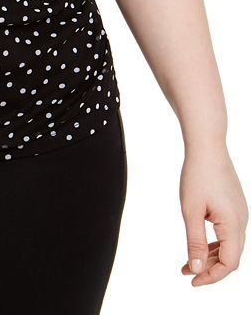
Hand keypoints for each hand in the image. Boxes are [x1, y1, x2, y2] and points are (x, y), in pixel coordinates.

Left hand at [179, 145, 247, 285]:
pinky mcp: (234, 207)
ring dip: (210, 256)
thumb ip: (194, 241)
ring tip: (188, 262)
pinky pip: (228, 233)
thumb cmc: (197, 175)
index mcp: (234, 225)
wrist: (207, 147)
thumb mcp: (190, 210)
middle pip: (230, 257)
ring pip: (229, 245)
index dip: (211, 276)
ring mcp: (240, 214)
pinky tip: (198, 243)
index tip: (192, 281)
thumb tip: (195, 267)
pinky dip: (214, 242)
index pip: (229, 263)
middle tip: (186, 272)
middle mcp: (242, 222)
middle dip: (209, 268)